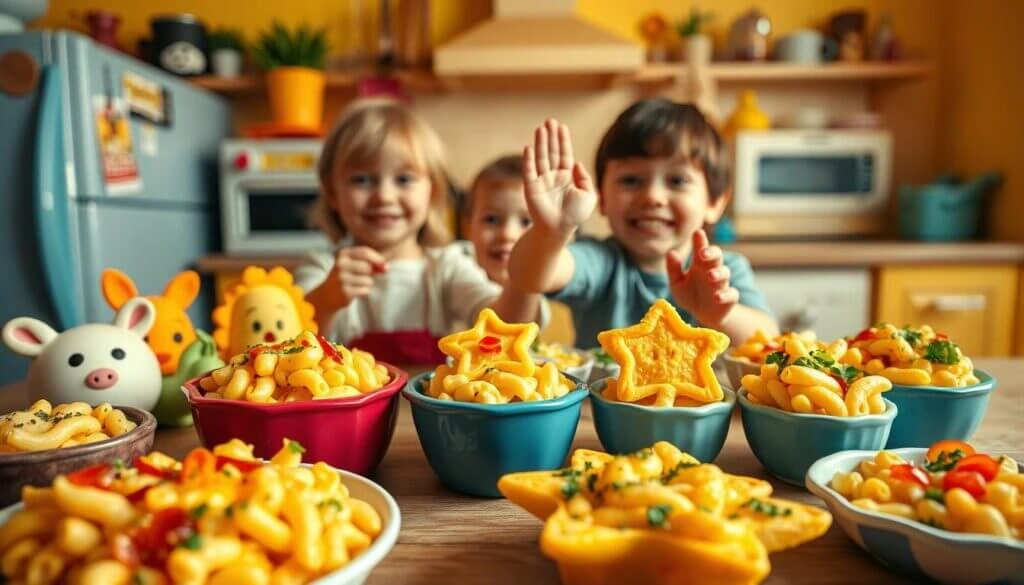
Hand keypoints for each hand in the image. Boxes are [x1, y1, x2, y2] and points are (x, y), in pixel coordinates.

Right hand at [332, 246, 386, 306]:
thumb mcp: (355, 264)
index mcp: (342, 254)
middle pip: (368, 267)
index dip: (378, 259)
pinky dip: (364, 291)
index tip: (384, 266)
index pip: (365, 252)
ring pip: (368, 280)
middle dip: (371, 273)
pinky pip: (365, 290)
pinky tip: (354, 291)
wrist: (327, 295)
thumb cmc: (347, 277)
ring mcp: (341, 278)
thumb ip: (371, 263)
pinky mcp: (345, 291)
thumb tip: (385, 267)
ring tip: (355, 284)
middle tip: (361, 276)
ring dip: (367, 283)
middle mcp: (340, 264)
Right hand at [522, 119, 597, 234]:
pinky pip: (529, 171)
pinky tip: (529, 147)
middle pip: (551, 152)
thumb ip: (585, 178)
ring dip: (540, 143)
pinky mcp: (530, 188)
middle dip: (550, 136)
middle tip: (549, 121)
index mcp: (566, 177)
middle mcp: (552, 176)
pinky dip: (528, 159)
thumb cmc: (575, 215)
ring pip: (540, 158)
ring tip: (540, 128)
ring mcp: (541, 181)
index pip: (564, 154)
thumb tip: (577, 163)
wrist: (560, 229)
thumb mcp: (589, 195)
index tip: (561, 126)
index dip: (563, 140)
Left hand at [667, 229, 738, 327]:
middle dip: (711, 253)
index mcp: (699, 264)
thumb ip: (674, 269)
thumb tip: (670, 252)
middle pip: (716, 257)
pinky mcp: (729, 298)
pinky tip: (717, 297)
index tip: (697, 232)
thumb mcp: (677, 283)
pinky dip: (725, 295)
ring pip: (725, 273)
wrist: (703, 315)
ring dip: (718, 273)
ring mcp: (722, 284)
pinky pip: (731, 294)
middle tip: (703, 253)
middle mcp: (712, 271)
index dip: (700, 241)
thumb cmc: (690, 294)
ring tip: (710, 276)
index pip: (701, 249)